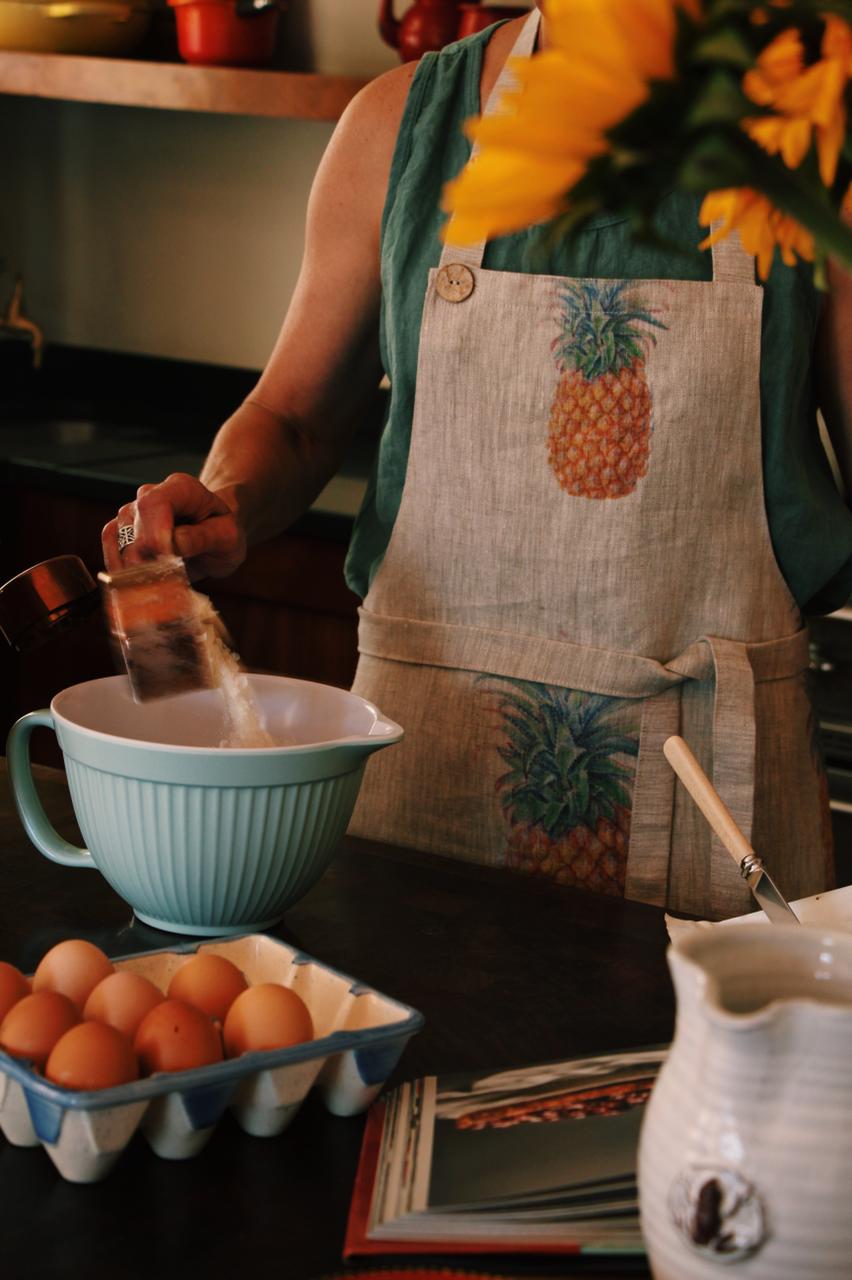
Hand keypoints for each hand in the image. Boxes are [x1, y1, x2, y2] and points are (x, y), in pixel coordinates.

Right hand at [102, 472, 247, 580]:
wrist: (214, 535)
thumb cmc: (223, 532)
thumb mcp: (227, 537)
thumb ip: (201, 538)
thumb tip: (173, 545)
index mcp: (181, 488)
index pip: (154, 504)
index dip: (155, 534)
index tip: (168, 561)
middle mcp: (150, 494)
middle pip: (133, 525)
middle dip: (147, 559)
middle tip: (169, 581)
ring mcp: (132, 512)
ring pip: (117, 539)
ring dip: (134, 568)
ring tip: (160, 583)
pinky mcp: (121, 531)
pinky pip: (111, 550)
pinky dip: (122, 572)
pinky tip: (142, 584)